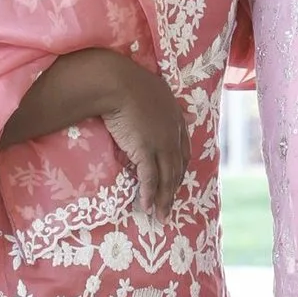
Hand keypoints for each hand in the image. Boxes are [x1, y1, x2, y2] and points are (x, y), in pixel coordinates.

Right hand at [4, 46, 188, 218]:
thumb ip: (153, 104)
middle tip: (169, 207)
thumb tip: (150, 111)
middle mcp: (172, 131)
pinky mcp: (145, 148)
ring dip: (164, 198)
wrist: (114, 81)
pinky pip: (150, 177)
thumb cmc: (124, 81)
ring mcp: (161, 141)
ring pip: (167, 176)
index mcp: (175, 115)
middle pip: (177, 166)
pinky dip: (149, 194)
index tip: (177, 180)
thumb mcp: (147, 90)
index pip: (183, 148)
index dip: (180, 167)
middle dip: (174, 189)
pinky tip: (146, 206)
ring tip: (160, 215)